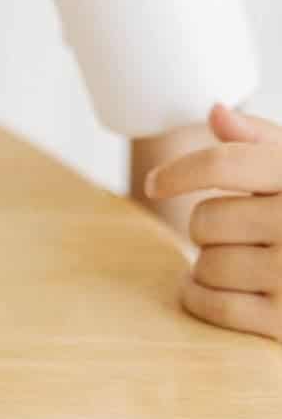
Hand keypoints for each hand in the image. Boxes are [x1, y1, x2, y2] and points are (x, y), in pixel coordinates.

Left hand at [145, 103, 281, 341]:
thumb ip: (263, 142)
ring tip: (245, 263)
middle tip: (242, 234)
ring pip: (205, 265)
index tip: (155, 183)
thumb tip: (216, 112)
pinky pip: (211, 305)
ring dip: (209, 266)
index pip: (224, 164)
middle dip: (211, 228)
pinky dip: (201, 298)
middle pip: (206, 220)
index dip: (180, 172)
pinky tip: (217, 289)